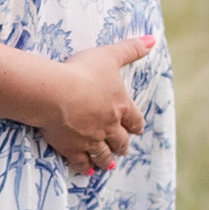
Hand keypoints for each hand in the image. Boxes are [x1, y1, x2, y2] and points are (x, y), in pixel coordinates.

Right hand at [34, 33, 154, 177]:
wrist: (55, 93)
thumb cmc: (82, 71)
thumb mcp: (109, 55)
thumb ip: (131, 49)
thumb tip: (153, 39)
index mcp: (120, 106)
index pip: (134, 120)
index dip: (136, 126)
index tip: (136, 131)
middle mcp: (109, 126)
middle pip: (120, 141)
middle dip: (122, 145)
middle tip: (123, 149)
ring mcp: (91, 139)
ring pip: (103, 155)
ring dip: (107, 159)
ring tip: (108, 164)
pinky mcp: (72, 148)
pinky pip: (81, 162)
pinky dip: (85, 166)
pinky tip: (87, 170)